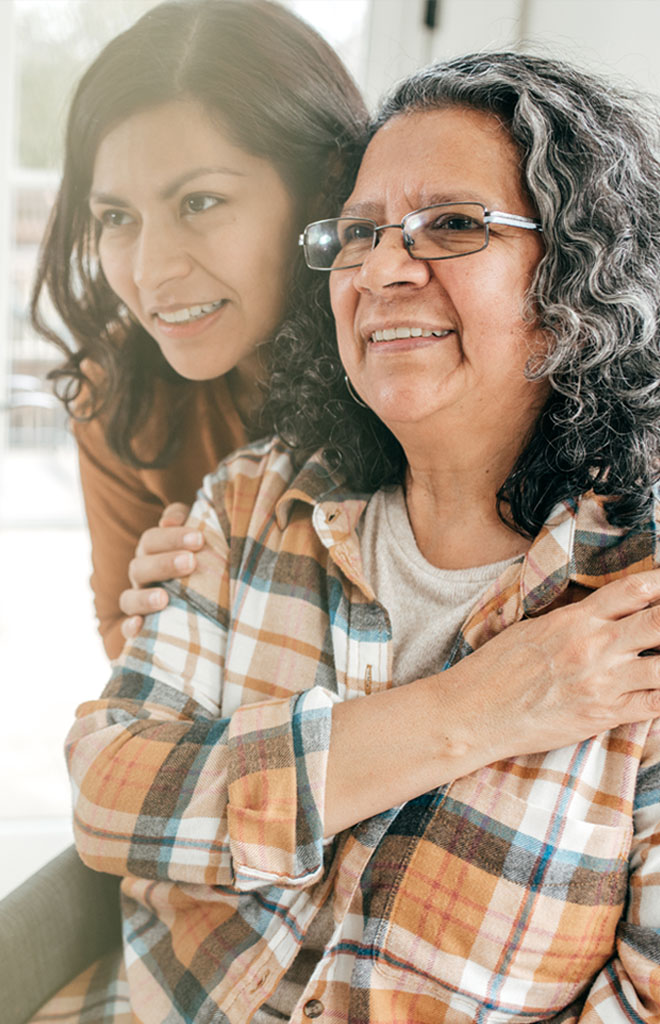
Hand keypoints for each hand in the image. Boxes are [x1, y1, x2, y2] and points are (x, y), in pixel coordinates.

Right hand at [119, 503, 201, 640]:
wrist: (209, 596)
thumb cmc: (202, 558)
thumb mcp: (197, 537)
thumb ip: (186, 520)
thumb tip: (169, 521)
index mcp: (151, 551)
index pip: (152, 540)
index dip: (173, 537)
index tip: (199, 538)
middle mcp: (141, 575)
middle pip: (140, 567)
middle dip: (164, 564)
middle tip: (190, 562)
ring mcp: (138, 602)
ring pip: (129, 599)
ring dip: (144, 598)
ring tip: (164, 598)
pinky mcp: (141, 628)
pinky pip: (126, 630)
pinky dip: (129, 628)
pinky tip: (140, 626)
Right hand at [441, 570, 659, 762]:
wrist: (477, 710)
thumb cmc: (497, 669)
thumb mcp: (533, 629)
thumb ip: (573, 620)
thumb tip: (599, 615)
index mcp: (576, 619)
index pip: (632, 590)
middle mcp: (594, 645)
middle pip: (659, 621)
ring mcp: (602, 681)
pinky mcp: (604, 714)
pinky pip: (654, 705)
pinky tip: (659, 693)